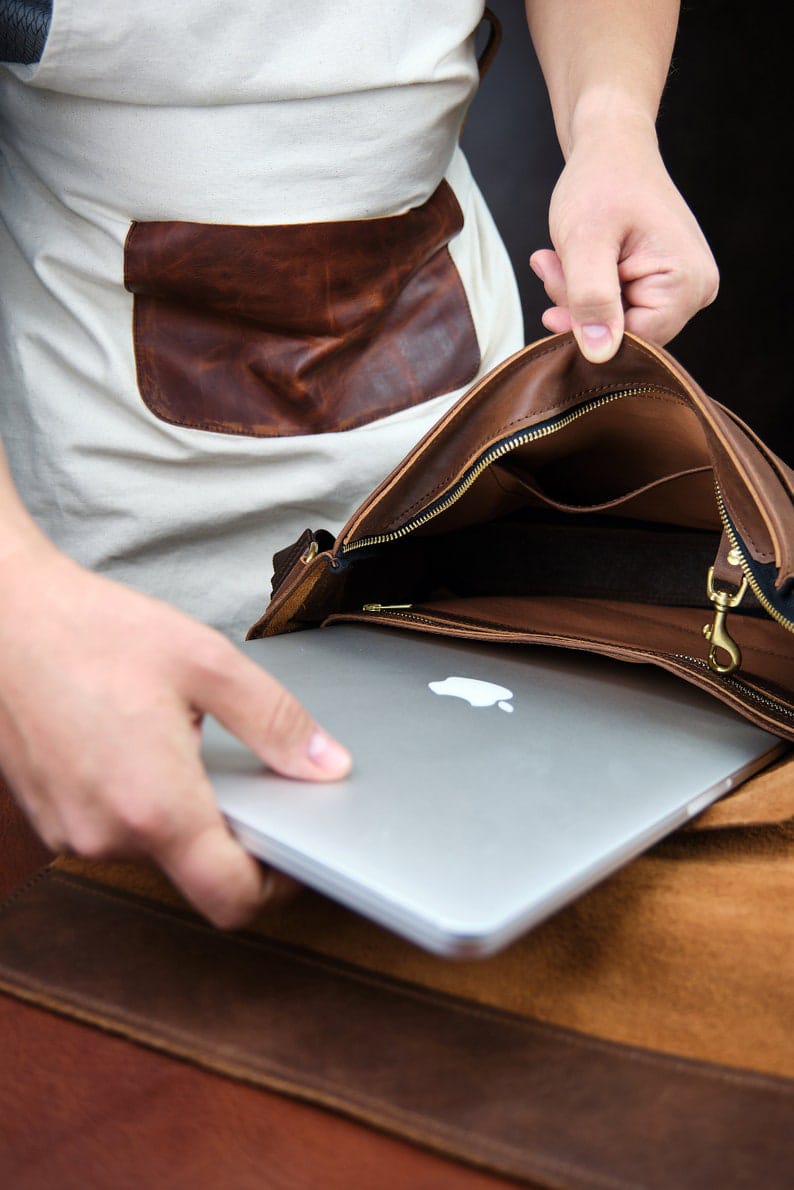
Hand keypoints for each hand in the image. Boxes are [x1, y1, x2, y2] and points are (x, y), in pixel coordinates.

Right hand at [0, 540, 350, 927]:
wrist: (4, 616)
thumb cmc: (91, 631)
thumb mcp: (206, 662)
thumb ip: (275, 722)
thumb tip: (328, 765)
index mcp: (156, 807)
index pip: (232, 898)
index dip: (278, 884)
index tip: (296, 848)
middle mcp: (108, 836)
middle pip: (196, 873)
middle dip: (231, 833)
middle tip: (247, 775)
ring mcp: (71, 833)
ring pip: (154, 851)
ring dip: (181, 814)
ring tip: (183, 747)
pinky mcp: (49, 819)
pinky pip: (114, 830)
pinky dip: (140, 803)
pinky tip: (140, 747)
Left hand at [530, 116, 718, 361]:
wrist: (613, 146)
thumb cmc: (602, 180)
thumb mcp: (585, 241)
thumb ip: (592, 298)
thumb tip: (599, 354)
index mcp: (689, 283)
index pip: (634, 340)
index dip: (586, 328)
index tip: (552, 299)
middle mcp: (696, 291)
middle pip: (625, 333)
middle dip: (578, 308)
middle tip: (548, 266)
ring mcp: (683, 288)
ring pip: (615, 322)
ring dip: (576, 297)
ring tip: (553, 258)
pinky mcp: (663, 285)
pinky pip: (617, 307)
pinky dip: (585, 289)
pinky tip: (569, 260)